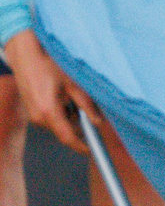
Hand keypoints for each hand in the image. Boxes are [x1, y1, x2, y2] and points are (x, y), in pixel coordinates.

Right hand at [5, 28, 90, 151]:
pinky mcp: (32, 110)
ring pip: (58, 123)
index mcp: (48, 112)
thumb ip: (86, 104)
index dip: (80, 146)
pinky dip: (61, 111)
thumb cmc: (48, 65)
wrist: (26, 55)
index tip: (91, 151)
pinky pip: (50, 117)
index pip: (67, 137)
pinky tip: (63, 95)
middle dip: (78, 125)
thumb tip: (97, 121)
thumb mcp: (73, 83)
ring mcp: (33, 115)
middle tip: (90, 112)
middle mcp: (38, 117)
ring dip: (70, 115)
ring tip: (72, 95)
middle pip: (64, 131)